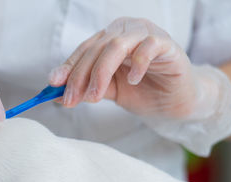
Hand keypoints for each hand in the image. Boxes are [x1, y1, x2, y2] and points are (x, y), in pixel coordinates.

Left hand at [49, 17, 230, 154]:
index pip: (84, 50)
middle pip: (96, 48)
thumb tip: (56, 91)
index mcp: (110, 38)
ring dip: (101, 73)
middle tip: (72, 100)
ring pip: (116, 45)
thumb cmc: (142, 92)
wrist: (176, 103)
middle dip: (80, 76)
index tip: (53, 85)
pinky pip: (148, 47)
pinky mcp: (167, 43)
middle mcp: (126, 30)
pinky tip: (132, 81)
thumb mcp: (109, 91)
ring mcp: (147, 34)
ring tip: (95, 97)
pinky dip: (136, 63)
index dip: (68, 67)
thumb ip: (87, 87)